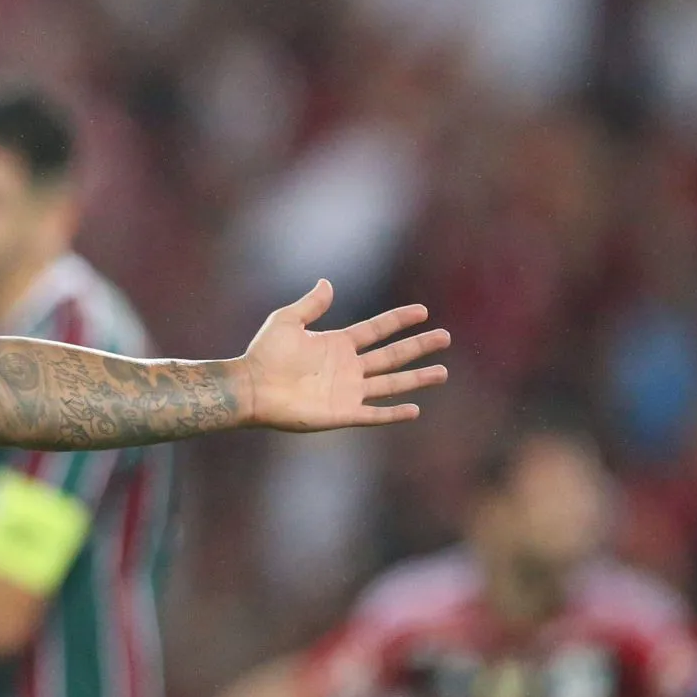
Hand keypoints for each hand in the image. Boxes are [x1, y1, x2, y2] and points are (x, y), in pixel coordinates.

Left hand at [239, 280, 449, 431]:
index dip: (398, 320)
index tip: (422, 311)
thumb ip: (311, 305)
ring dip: (417, 378)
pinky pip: (374, 414)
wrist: (251, 388)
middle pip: (392, 355)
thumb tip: (327, 282)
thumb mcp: (287, 321)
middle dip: (418, 346)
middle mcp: (348, 368)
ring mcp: (347, 391)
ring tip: (442, 372)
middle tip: (445, 337)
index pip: (376, 330)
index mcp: (337, 344)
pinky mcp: (342, 413)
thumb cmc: (264, 354)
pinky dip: (393, 413)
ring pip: (391, 383)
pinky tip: (415, 409)